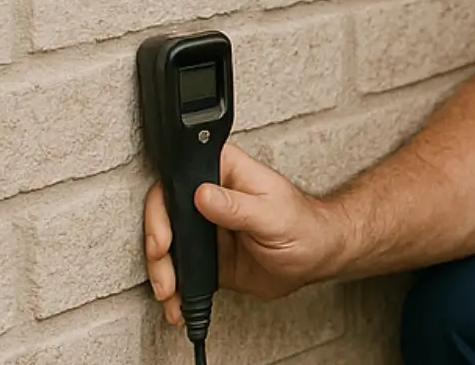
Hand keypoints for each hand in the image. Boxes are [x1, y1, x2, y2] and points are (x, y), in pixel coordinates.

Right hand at [143, 143, 348, 324]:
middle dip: (157, 245)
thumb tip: (203, 195)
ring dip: (162, 270)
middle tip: (163, 265)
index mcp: (228, 173)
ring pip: (168, 245)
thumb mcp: (273, 214)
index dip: (164, 206)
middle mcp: (212, 197)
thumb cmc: (306, 226)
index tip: (165, 235)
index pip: (181, 177)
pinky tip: (177, 302)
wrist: (317, 258)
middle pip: (166, 214)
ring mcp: (207, 227)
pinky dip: (176, 287)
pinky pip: (182, 270)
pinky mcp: (207, 256)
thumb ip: (238, 206)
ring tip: (169, 292)